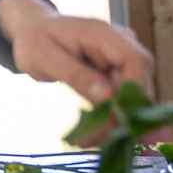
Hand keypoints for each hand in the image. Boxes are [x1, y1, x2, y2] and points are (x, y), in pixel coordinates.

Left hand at [0, 0, 154, 143]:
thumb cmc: (36, 40)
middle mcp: (121, 46)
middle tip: (93, 141)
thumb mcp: (45, 57)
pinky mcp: (116, 76)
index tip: (117, 120)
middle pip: (139, 85)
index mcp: (105, 34)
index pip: (136, 62)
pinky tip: (89, 136)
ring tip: (85, 141)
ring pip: (131, 98)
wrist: (33, 31)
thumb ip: (75, 74)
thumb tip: (108, 95)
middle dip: (121, 117)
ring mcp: (120, 61)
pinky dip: (107, 119)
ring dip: (113, 124)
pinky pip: (119, 101)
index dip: (134, 93)